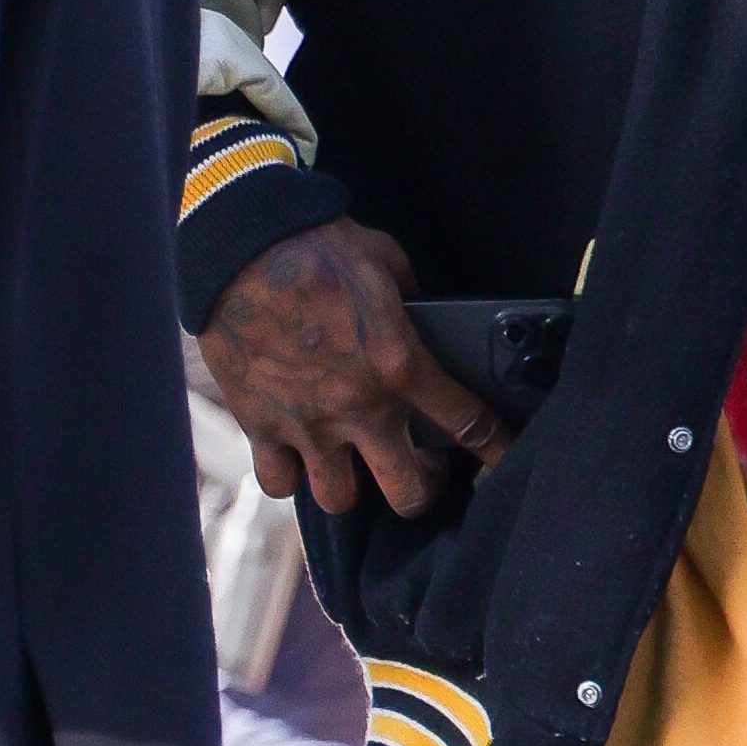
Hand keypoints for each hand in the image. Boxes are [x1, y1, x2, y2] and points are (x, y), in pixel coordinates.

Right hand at [198, 218, 506, 517]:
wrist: (242, 247)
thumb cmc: (318, 246)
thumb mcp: (388, 264)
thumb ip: (412, 301)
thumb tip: (424, 316)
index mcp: (400, 365)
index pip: (468, 425)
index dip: (497, 449)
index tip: (504, 460)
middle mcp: (359, 407)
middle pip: (408, 492)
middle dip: (423, 488)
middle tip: (421, 467)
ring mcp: (308, 423)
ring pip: (341, 499)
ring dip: (353, 486)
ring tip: (355, 464)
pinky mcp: (260, 424)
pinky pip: (279, 483)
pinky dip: (290, 477)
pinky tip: (298, 459)